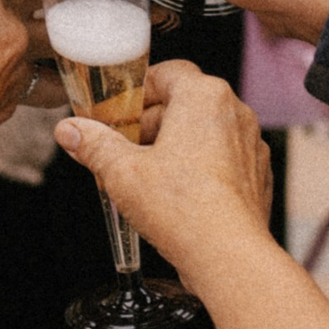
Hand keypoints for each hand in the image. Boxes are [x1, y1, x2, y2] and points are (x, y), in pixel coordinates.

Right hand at [55, 62, 271, 272]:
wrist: (228, 256)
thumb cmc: (183, 209)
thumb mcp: (122, 172)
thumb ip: (94, 144)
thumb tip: (71, 130)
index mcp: (204, 97)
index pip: (169, 73)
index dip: (139, 90)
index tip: (119, 111)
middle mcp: (234, 113)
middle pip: (185, 103)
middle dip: (151, 123)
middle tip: (125, 148)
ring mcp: (251, 144)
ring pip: (205, 132)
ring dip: (175, 146)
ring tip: (147, 175)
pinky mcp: (257, 174)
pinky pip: (223, 158)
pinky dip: (200, 168)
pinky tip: (177, 194)